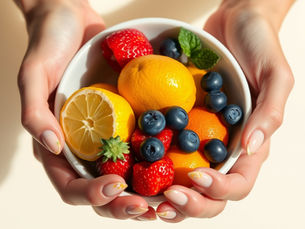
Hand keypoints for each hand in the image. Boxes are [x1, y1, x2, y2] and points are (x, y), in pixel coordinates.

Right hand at [18, 0, 153, 219]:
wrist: (73, 21)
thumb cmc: (50, 44)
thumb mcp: (34, 73)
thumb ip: (34, 111)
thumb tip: (51, 145)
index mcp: (58, 144)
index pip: (70, 183)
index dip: (91, 193)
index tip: (116, 185)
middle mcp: (82, 147)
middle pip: (99, 190)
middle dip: (121, 204)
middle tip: (146, 208)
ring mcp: (105, 137)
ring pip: (122, 178)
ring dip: (141, 195)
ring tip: (162, 202)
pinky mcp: (123, 123)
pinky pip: (137, 151)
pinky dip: (152, 167)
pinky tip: (169, 172)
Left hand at [156, 0, 293, 221]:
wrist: (234, 24)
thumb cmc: (260, 46)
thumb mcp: (275, 75)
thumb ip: (269, 112)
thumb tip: (251, 146)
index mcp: (250, 144)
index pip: (239, 181)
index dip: (219, 188)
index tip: (196, 175)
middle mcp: (225, 148)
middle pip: (212, 192)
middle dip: (191, 203)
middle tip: (166, 201)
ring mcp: (203, 139)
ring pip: (189, 181)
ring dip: (171, 196)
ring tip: (151, 201)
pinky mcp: (184, 125)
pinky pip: (171, 151)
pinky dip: (157, 167)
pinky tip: (142, 170)